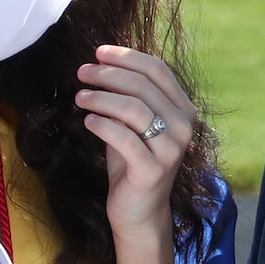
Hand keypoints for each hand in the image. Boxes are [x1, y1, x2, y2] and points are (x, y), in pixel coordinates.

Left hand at [75, 44, 195, 236]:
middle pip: (143, 85)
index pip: (158, 70)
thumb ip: (127, 96)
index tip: (98, 52)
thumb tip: (101, 63)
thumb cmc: (132, 162)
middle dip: (108, 74)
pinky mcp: (153, 170)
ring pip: (134, 108)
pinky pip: (124, 138)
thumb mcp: (132, 123)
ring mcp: (171, 149)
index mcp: (183, 109)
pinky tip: (87, 121)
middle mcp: (184, 127)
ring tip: (80, 96)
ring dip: (102, 98)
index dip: (127, 56)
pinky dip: (102, 125)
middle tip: (82, 72)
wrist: (140, 211)